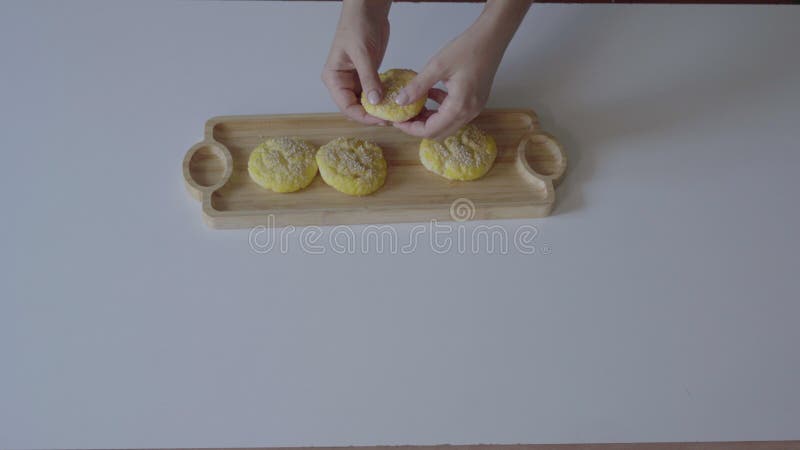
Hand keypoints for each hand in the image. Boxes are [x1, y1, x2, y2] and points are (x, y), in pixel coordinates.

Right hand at [321, 0, 391, 124]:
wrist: (367, 9)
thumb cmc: (358, 25)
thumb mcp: (363, 53)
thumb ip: (369, 78)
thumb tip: (375, 102)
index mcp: (334, 78)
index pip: (346, 107)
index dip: (363, 116)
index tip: (381, 120)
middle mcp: (342, 82)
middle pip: (356, 108)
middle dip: (372, 116)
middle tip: (391, 119)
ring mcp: (355, 80)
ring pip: (366, 103)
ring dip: (379, 109)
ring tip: (395, 114)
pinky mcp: (367, 76)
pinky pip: (374, 93)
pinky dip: (384, 98)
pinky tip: (395, 102)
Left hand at [393, 0, 530, 138]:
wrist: (492, 38)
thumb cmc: (468, 49)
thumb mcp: (437, 66)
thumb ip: (418, 86)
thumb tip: (400, 101)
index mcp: (459, 107)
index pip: (431, 130)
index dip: (411, 129)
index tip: (397, 121)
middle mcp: (469, 113)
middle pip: (439, 132)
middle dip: (419, 127)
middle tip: (403, 116)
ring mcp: (474, 109)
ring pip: (447, 125)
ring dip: (429, 119)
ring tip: (413, 106)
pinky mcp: (475, 102)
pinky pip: (454, 114)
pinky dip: (440, 110)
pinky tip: (430, 95)